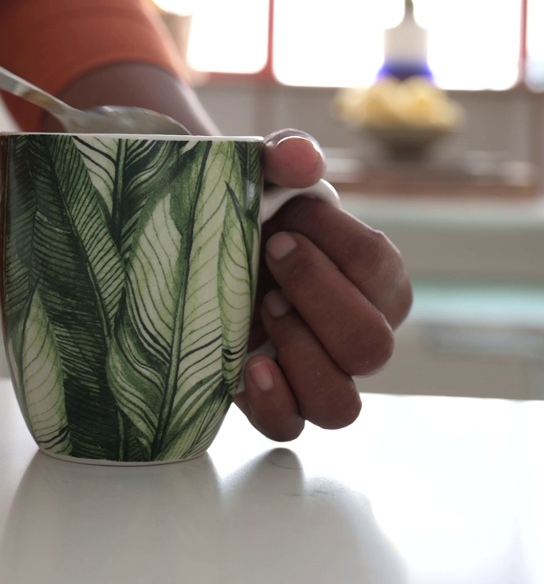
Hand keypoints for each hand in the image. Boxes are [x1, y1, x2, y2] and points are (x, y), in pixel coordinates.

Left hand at [234, 129, 412, 441]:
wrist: (205, 243)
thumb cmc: (256, 209)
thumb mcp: (268, 170)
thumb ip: (288, 155)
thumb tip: (301, 160)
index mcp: (378, 277)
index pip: (379, 266)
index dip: (330, 239)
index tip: (285, 220)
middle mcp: (363, 334)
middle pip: (370, 345)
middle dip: (316, 297)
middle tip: (270, 258)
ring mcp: (322, 376)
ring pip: (340, 406)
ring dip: (297, 355)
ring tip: (261, 308)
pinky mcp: (277, 402)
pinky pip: (289, 429)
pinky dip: (269, 403)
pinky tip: (245, 366)